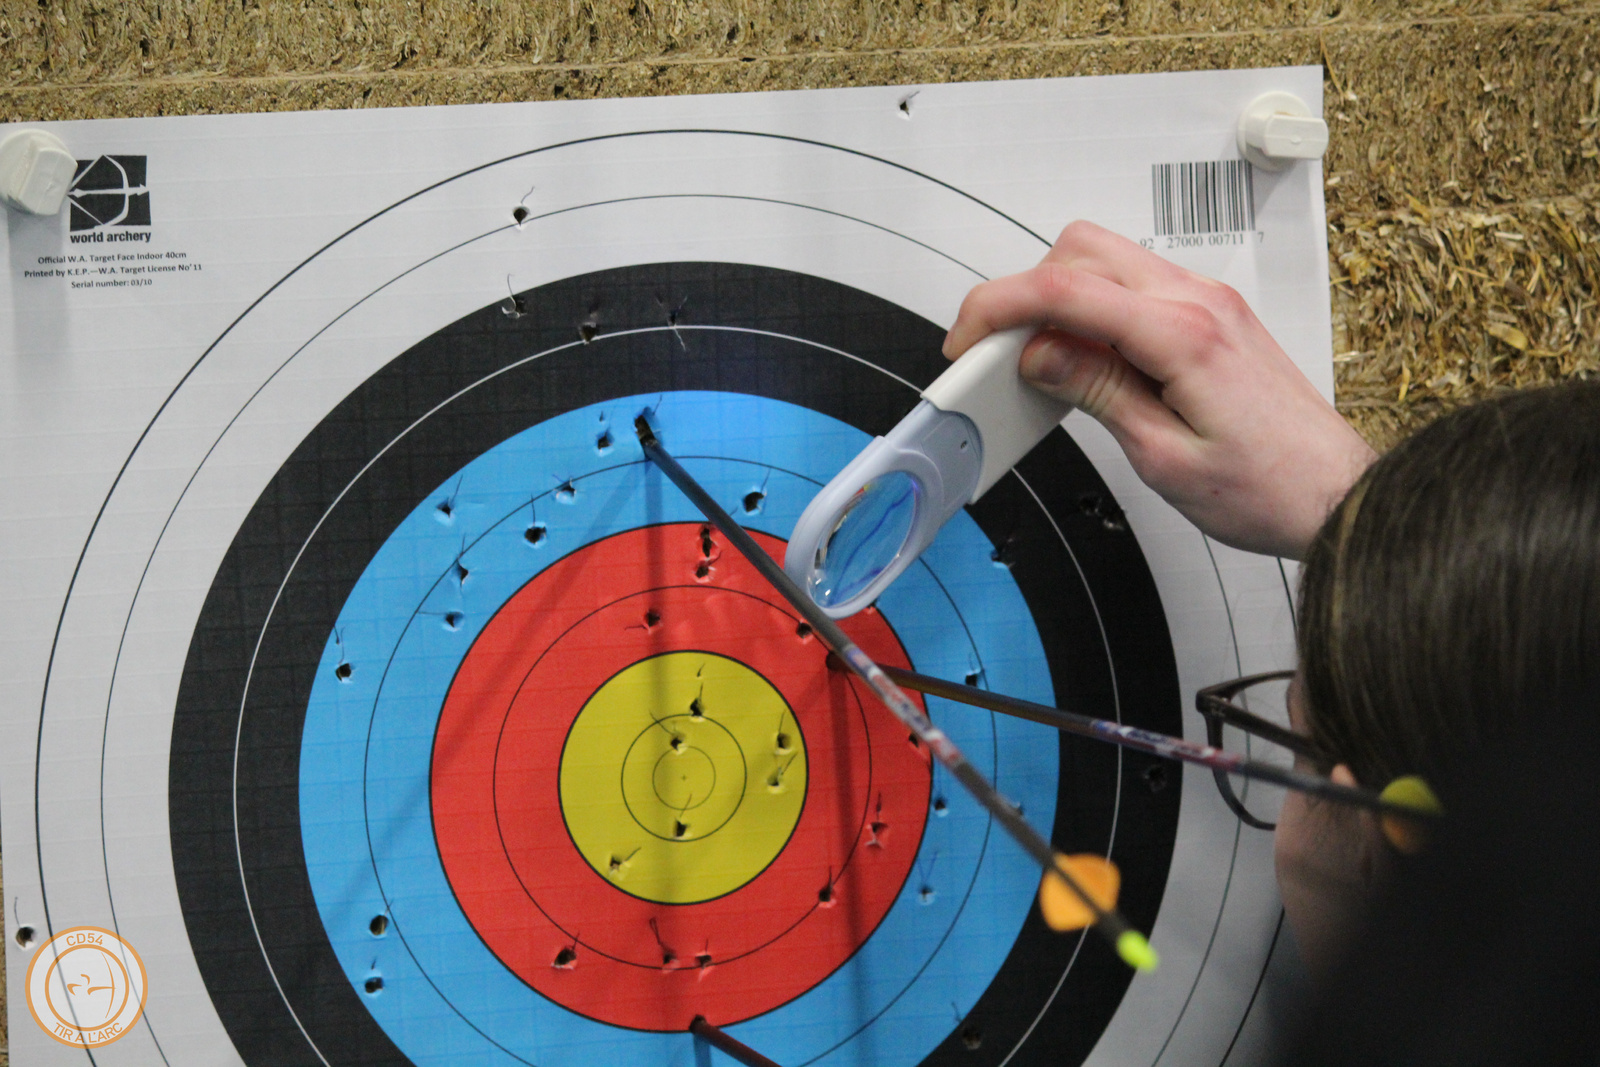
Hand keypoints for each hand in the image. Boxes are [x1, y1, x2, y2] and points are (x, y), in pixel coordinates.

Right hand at [943, 221, 1374, 559]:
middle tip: (996, 351)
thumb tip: (1041, 354)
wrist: (1335, 496)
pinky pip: (1136, 286)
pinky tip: (1085, 360)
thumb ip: (1097, 393)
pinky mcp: (1213, 316)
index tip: (967, 340)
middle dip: (1024, 292)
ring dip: (1059, 297)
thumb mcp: (1163, 458)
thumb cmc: (1268, 489)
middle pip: (1080, 250)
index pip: (1065, 289)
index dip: (998, 308)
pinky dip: (1094, 309)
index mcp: (1184, 334)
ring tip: (1038, 362)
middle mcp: (1199, 302)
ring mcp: (1209, 302)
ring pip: (1107, 260)